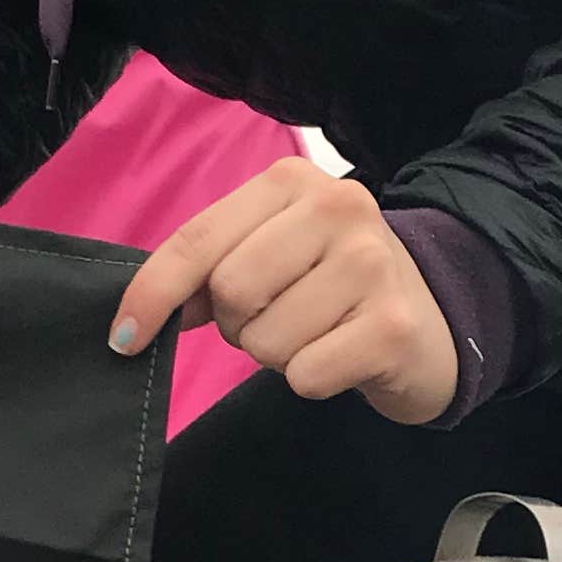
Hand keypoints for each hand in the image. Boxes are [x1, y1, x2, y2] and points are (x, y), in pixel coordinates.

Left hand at [111, 164, 457, 424]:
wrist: (437, 318)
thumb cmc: (334, 286)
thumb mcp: (273, 252)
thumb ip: (211, 268)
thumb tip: (139, 317)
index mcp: (294, 183)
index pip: (199, 240)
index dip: (153, 293)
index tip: (125, 337)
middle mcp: (339, 208)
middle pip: (230, 291)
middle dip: (239, 324)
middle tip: (277, 319)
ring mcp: (371, 265)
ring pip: (265, 340)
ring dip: (277, 355)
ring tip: (315, 333)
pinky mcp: (392, 327)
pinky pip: (305, 374)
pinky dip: (311, 379)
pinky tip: (341, 355)